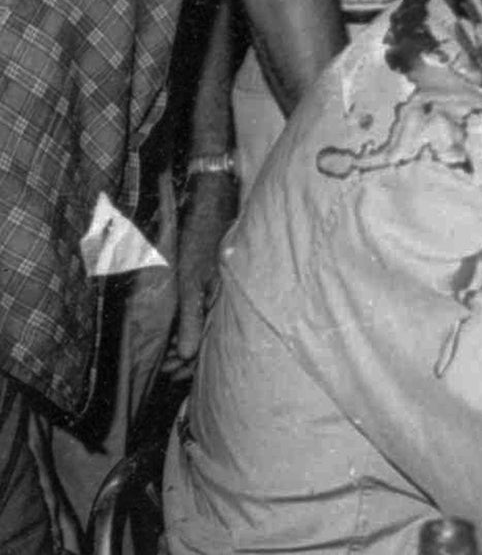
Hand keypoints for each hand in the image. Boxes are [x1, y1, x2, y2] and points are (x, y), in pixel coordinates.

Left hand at [173, 168, 238, 369]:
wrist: (212, 202)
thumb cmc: (200, 239)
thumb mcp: (191, 281)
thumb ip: (190, 318)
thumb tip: (186, 355)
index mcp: (222, 302)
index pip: (207, 344)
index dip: (188, 363)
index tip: (166, 371)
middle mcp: (224, 299)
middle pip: (207, 338)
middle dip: (185, 356)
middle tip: (163, 368)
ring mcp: (221, 290)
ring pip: (205, 326)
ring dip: (186, 341)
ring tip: (166, 354)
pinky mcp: (218, 281)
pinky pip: (206, 312)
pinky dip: (191, 324)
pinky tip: (179, 328)